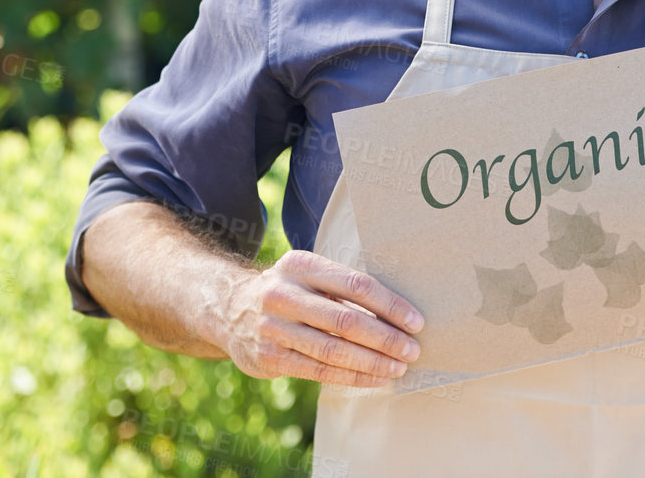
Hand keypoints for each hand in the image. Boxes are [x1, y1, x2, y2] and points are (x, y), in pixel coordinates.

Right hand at [214, 250, 424, 386]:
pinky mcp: (268, 357)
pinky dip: (352, 376)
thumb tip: (398, 313)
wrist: (229, 308)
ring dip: (372, 362)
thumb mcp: (308, 274)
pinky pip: (319, 371)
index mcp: (301, 265)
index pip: (355, 285)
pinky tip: (375, 378)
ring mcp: (273, 328)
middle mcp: (284, 294)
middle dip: (385, 338)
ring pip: (333, 350)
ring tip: (399, 367)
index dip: (389, 305)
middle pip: (346, 320)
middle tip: (412, 349)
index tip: (415, 322)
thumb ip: (342, 289)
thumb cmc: (289, 290)